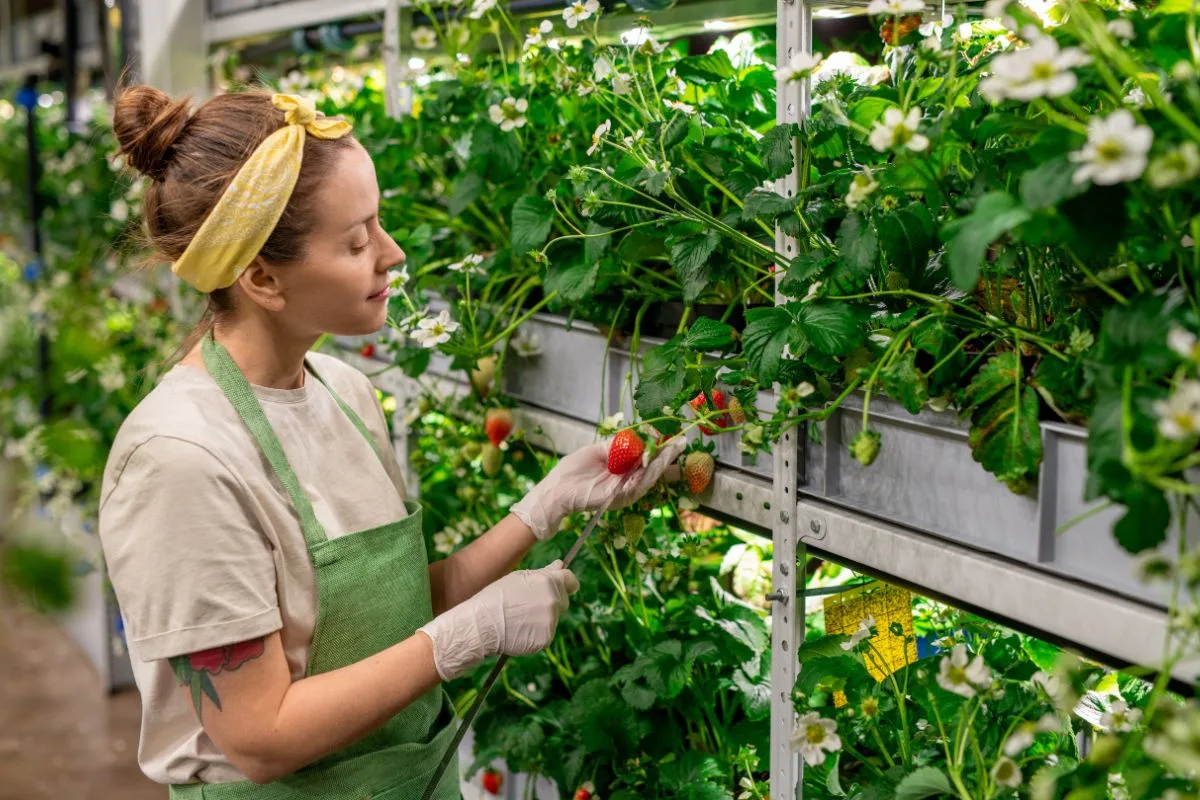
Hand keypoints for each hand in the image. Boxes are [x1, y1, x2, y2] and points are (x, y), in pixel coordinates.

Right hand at [417, 561, 579, 680]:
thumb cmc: (496, 597)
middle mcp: (553, 601)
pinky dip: (537, 633)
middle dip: (552, 601)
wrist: (481, 625)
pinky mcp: (546, 639)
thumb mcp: (519, 578)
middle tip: (528, 605)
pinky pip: (546, 634)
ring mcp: (551, 621)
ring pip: (554, 618)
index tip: (562, 586)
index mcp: (547, 582)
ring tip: (519, 618)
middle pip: (563, 600)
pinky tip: (520, 630)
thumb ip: (544, 573)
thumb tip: (561, 565)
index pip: (571, 580)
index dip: (566, 582)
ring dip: (543, 618)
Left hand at [510, 435, 685, 539]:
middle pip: (653, 468)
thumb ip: (618, 445)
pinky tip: (660, 460)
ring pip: (651, 475)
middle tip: (683, 444)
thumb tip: (639, 435)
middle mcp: (627, 481)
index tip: (670, 438)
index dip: (658, 449)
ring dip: (664, 462)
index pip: (645, 459)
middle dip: (668, 457)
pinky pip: (641, 483)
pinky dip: (652, 472)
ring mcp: (626, 490)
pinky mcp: (622, 496)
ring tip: (676, 448)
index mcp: (621, 469)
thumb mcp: (598, 450)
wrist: (557, 490)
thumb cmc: (573, 470)